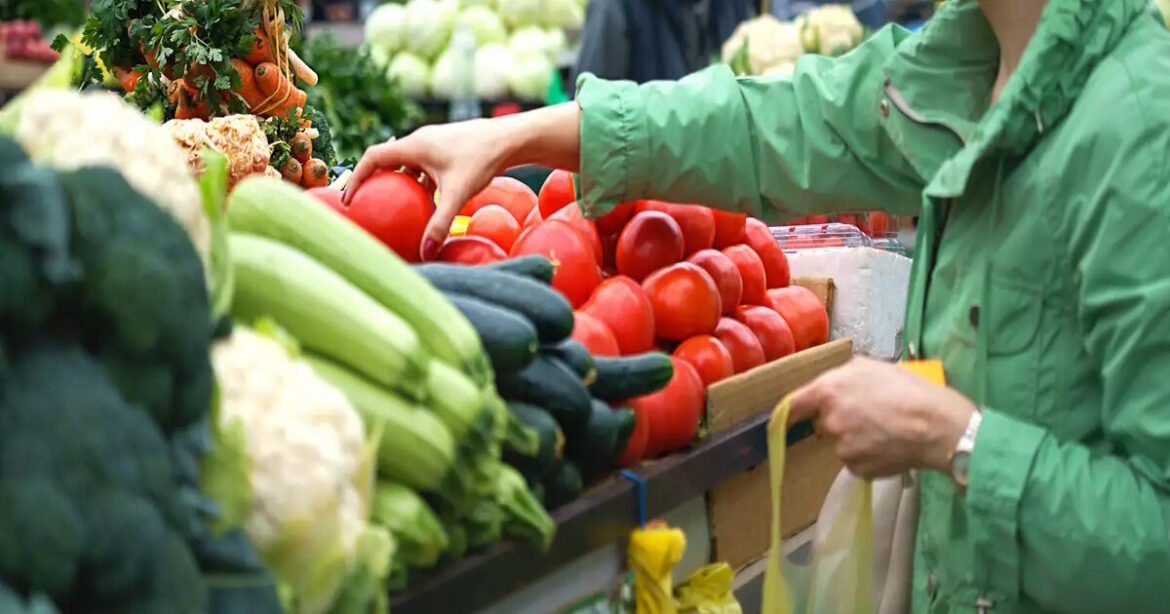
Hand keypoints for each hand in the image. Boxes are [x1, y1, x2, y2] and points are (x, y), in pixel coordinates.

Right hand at [343, 119, 509, 259]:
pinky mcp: (446, 150)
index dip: (357, 177)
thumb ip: (440, 224)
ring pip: (406, 164)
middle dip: (373, 181)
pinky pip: (423, 167)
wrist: (510, 139)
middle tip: (365, 204)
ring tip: (391, 206)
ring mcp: (433, 144)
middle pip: (386, 160)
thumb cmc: (483, 161)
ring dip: (397, 182)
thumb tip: (425, 252)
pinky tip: (425, 203)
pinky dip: (417, 182)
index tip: (350, 200)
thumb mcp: (458, 195)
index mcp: (414, 146)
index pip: (373, 158)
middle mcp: (420, 141)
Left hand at [788, 357, 975, 478]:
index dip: (789, 411)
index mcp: (828, 391)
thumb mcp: (873, 367)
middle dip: (839, 420)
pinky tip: (890, 446)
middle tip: (870, 414)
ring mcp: (842, 448)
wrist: (936, 426)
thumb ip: (844, 376)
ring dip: (857, 439)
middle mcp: (829, 421)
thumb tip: (834, 385)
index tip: (785, 416)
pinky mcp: (858, 469)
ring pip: (842, 444)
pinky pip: (857, 462)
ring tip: (887, 429)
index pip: (793, 404)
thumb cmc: (908, 390)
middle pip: (823, 424)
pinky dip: (869, 456)